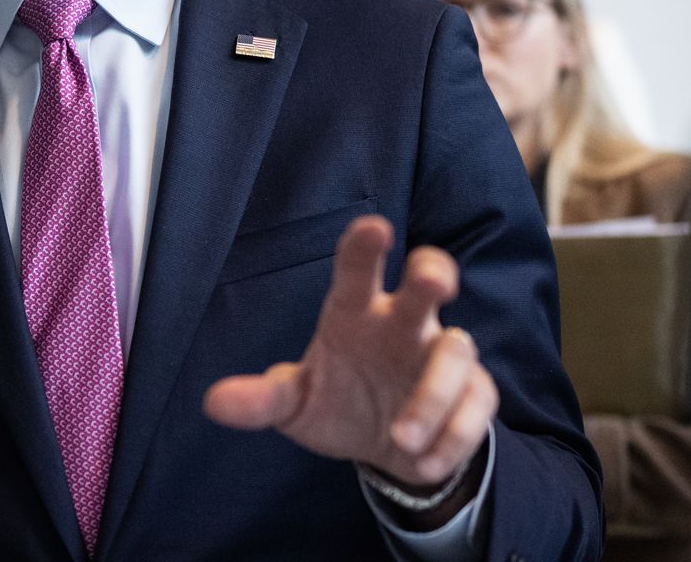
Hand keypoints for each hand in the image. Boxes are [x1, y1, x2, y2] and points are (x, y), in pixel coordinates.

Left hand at [203, 218, 496, 508]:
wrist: (388, 449)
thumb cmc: (339, 403)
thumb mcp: (296, 405)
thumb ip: (262, 400)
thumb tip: (214, 403)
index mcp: (356, 312)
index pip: (358, 270)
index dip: (364, 247)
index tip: (373, 229)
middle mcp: (403, 323)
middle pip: (427, 279)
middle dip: (433, 273)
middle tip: (434, 281)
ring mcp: (441, 355)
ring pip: (456, 350)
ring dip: (433, 395)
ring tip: (401, 438)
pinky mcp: (472, 391)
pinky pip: (476, 404)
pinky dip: (453, 435)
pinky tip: (424, 463)